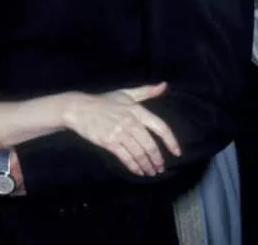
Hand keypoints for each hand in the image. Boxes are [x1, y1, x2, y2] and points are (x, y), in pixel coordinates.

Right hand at [64, 82, 180, 176]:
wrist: (80, 108)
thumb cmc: (104, 101)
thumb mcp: (126, 93)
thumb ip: (146, 91)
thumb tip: (164, 85)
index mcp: (137, 110)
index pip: (160, 127)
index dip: (171, 141)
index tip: (177, 153)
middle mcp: (131, 121)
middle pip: (150, 145)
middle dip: (157, 159)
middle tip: (160, 168)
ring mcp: (119, 132)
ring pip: (139, 153)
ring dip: (147, 165)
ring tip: (151, 172)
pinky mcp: (109, 142)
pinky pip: (125, 157)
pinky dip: (134, 166)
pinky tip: (138, 171)